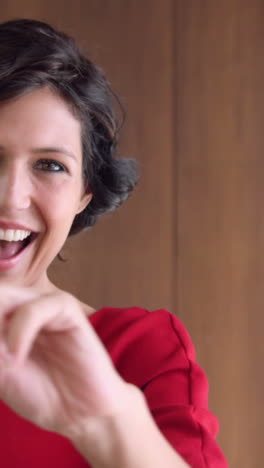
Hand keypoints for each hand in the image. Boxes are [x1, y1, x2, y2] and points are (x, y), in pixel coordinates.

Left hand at [0, 285, 131, 440]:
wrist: (81, 413)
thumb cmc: (41, 394)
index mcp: (6, 319)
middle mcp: (22, 306)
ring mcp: (45, 304)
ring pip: (3, 297)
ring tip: (3, 363)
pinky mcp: (66, 308)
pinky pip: (32, 310)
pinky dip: (18, 334)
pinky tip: (16, 359)